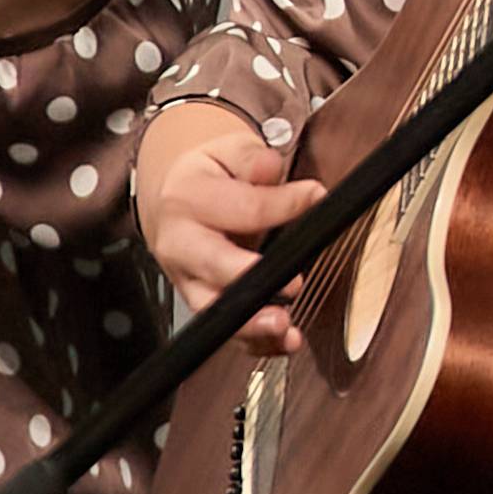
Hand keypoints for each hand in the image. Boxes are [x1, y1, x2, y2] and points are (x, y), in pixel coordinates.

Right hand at [135, 106, 308, 352]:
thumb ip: (252, 160)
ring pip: (213, 308)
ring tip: (284, 327)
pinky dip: (253, 342)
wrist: (175, 195)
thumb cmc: (211, 174)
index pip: (241, 207)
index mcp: (188, 199)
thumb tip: (269, 167)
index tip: (316, 196)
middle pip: (212, 265)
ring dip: (249, 323)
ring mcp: (186, 277)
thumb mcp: (229, 151)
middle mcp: (180, 242)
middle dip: (251, 278)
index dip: (283, 204)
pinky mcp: (199, 299)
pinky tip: (282, 342)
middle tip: (293, 283)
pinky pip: (223, 328)